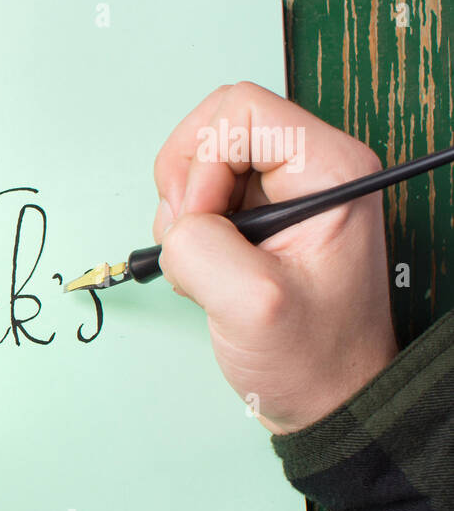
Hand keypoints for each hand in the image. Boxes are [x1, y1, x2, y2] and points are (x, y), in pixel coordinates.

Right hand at [154, 82, 397, 433]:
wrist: (327, 399)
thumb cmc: (311, 359)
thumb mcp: (251, 306)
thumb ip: (202, 247)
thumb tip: (179, 224)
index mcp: (332, 169)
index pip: (241, 111)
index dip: (203, 162)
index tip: (203, 222)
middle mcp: (312, 168)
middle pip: (217, 124)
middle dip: (185, 181)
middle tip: (190, 237)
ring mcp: (285, 192)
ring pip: (201, 159)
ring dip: (182, 210)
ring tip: (204, 263)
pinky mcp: (261, 215)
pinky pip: (200, 192)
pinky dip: (185, 228)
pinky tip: (206, 267)